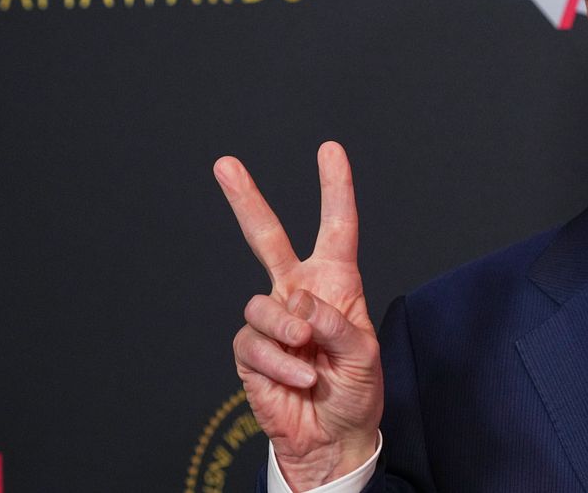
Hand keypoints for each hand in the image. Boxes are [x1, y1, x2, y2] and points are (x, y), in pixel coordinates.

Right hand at [218, 142, 382, 488]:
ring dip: (287, 331)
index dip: (335, 189)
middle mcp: (298, 293)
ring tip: (308, 355)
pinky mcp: (250, 351)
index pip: (336, 228)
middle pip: (266, 238)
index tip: (329, 151)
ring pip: (261, 305)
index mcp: (335, 284)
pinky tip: (299, 380)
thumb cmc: (355, 391)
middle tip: (224, 164)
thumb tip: (297, 304)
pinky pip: (253, 345)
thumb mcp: (364, 354)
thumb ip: (335, 322)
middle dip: (245, 200)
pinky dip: (280, 364)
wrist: (333, 437)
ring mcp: (271, 321)